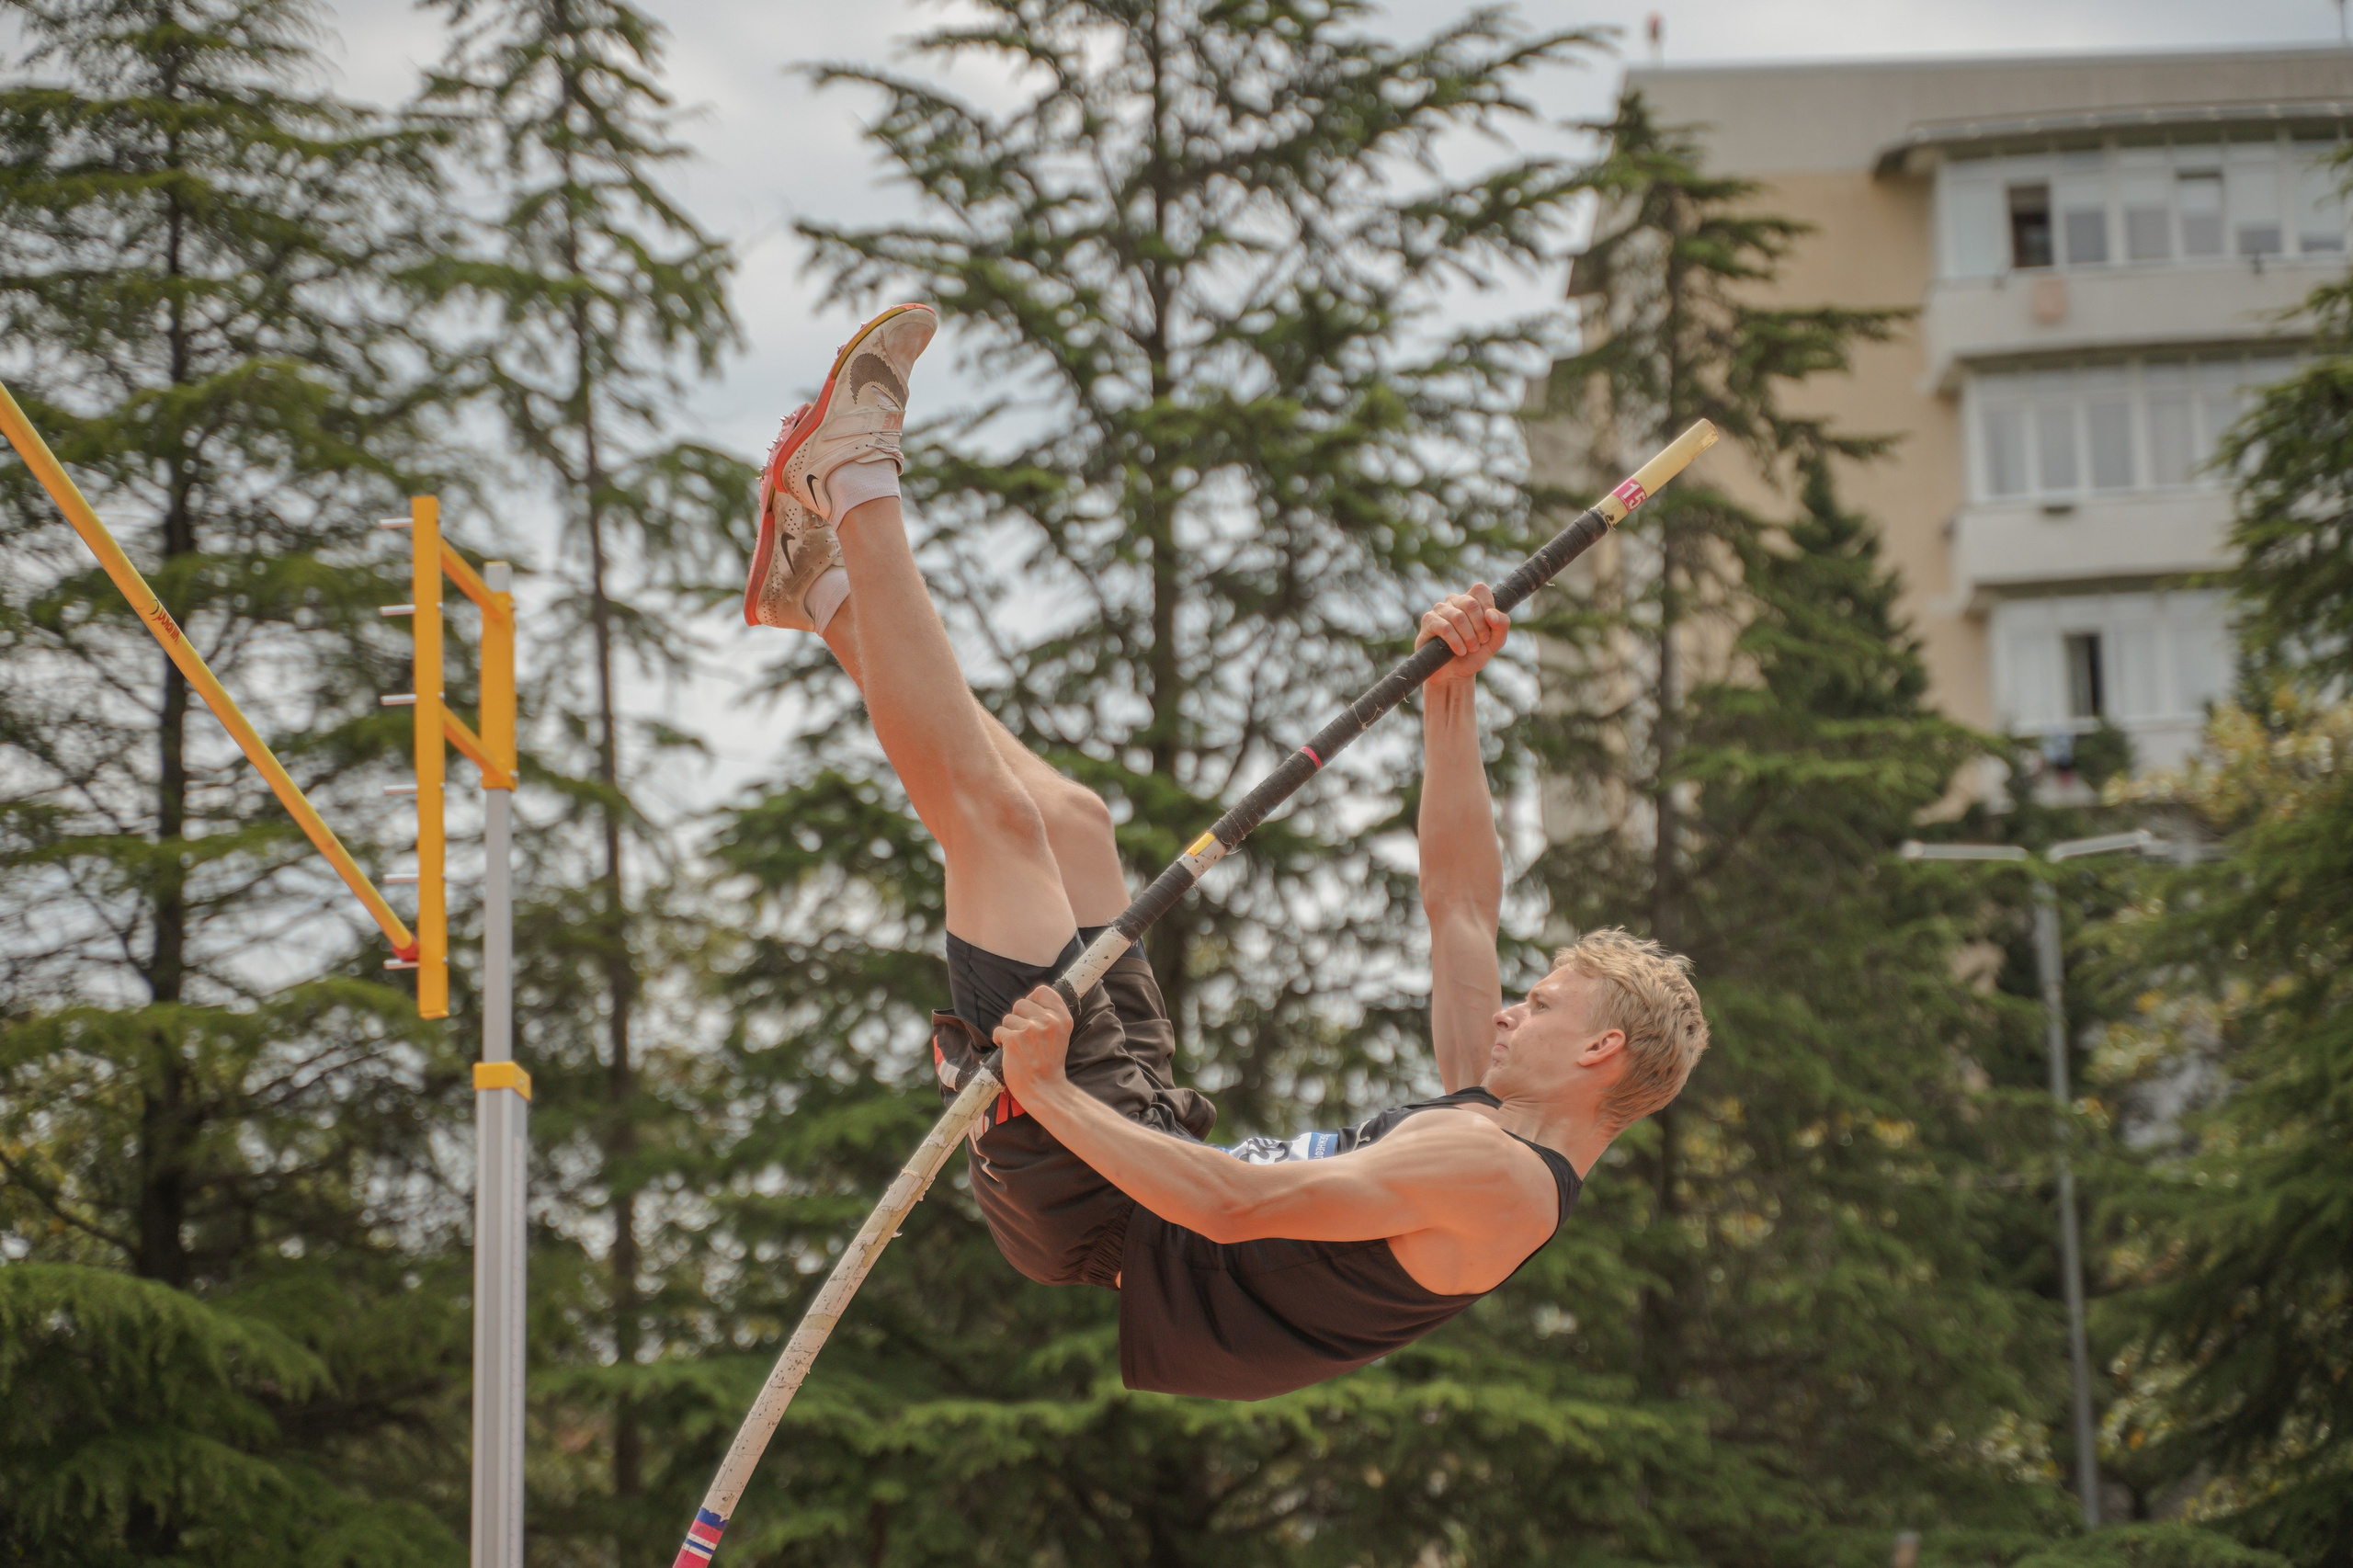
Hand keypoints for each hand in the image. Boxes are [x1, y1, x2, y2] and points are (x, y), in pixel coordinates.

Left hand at [994, 984, 1073, 1101]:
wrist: (1045, 1089)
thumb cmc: (1050, 1063)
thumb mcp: (1061, 1035)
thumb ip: (1052, 1014)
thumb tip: (1032, 996)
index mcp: (1062, 1018)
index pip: (1042, 991)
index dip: (1032, 1001)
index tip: (1030, 1015)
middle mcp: (1048, 1021)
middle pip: (1021, 1003)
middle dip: (1018, 1018)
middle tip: (1024, 1036)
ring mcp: (1030, 1030)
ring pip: (1008, 1017)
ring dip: (1009, 1031)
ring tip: (1019, 1046)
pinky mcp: (1014, 1040)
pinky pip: (998, 1030)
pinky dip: (1000, 1040)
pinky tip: (1009, 1050)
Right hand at [1416, 583, 1507, 690]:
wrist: (1454, 675)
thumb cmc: (1473, 656)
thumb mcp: (1495, 642)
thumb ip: (1502, 626)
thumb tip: (1491, 614)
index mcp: (1471, 600)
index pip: (1480, 590)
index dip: (1488, 607)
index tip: (1490, 628)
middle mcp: (1454, 601)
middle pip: (1470, 603)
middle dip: (1480, 627)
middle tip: (1481, 642)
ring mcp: (1439, 610)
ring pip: (1458, 617)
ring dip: (1469, 637)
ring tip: (1470, 649)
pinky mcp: (1428, 622)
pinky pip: (1445, 627)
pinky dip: (1456, 642)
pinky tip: (1460, 651)